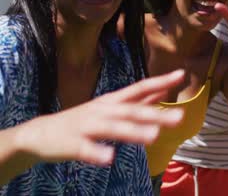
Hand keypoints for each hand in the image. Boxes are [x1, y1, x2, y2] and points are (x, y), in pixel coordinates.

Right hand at [17, 70, 185, 165]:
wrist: (40, 134)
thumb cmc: (84, 120)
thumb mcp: (111, 106)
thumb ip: (137, 100)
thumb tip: (162, 91)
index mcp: (113, 101)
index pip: (140, 88)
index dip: (160, 81)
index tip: (181, 74)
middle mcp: (103, 111)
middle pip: (132, 111)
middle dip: (156, 114)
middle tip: (180, 118)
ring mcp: (87, 127)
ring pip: (113, 129)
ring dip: (133, 132)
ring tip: (154, 137)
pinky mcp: (73, 144)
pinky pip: (86, 149)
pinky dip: (97, 153)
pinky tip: (109, 158)